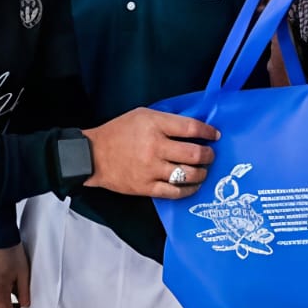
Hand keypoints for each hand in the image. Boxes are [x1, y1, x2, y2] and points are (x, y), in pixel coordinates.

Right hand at [85, 108, 218, 199]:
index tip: (215, 135)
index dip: (208, 132)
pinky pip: (175, 192)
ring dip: (202, 173)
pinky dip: (189, 189)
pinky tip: (193, 185)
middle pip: (194, 153)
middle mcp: (154, 147)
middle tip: (210, 155)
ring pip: (188, 174)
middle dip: (208, 155)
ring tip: (203, 170)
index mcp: (154, 125)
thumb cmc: (118, 132)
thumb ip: (167, 120)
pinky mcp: (146, 187)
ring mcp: (151, 169)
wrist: (92, 155)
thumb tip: (193, 127)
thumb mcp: (142, 115)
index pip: (191, 127)